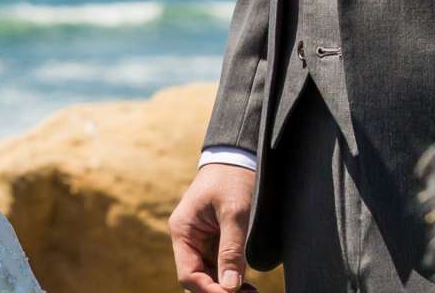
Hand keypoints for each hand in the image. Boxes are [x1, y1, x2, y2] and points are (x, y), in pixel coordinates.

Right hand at [170, 160, 257, 292]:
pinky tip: (248, 283)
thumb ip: (232, 249)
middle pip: (197, 277)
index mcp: (183, 230)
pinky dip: (231, 275)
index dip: (209, 290)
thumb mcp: (235, 212)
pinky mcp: (215, 238)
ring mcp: (201, 239)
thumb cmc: (232, 178)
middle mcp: (188, 238)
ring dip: (226, 285)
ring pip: (209, 274)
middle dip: (219, 290)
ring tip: (251, 291)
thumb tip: (231, 286)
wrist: (238, 155)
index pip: (188, 274)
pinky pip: (219, 265)